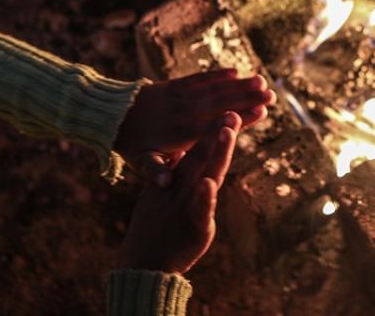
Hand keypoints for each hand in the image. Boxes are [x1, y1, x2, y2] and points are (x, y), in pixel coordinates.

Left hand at [116, 69, 274, 168]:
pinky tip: (235, 71)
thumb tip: (166, 184)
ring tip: (262, 80)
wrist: (113, 116)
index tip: (261, 112)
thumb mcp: (141, 162)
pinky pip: (199, 78)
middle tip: (272, 94)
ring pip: (213, 88)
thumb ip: (155, 171)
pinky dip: (216, 75)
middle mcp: (184, 112)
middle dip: (247, 97)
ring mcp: (180, 96)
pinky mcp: (176, 85)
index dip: (239, 118)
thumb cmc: (133, 144)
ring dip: (238, 84)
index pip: (215, 125)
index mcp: (181, 133)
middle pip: (220, 103)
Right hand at [119, 123, 236, 273]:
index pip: (195, 152)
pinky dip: (204, 196)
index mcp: (172, 180)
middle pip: (200, 156)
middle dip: (216, 133)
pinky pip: (200, 210)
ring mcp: (184, 206)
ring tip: (227, 129)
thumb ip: (171, 175)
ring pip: (202, 174)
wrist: (143, 265)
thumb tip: (180, 154)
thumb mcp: (158, 197)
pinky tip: (209, 183)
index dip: (210, 131)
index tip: (225, 110)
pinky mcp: (193, 228)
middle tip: (231, 110)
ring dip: (215, 151)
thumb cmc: (152, 230)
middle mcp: (178, 188)